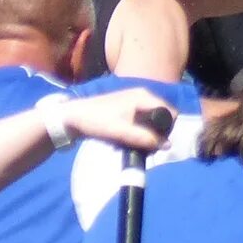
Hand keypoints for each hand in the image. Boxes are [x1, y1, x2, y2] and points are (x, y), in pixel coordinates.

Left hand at [63, 89, 178, 149]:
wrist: (71, 117)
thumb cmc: (96, 121)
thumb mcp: (121, 131)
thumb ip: (145, 138)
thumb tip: (168, 145)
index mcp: (144, 97)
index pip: (171, 112)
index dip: (168, 128)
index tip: (158, 142)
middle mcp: (142, 96)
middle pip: (162, 117)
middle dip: (156, 133)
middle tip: (145, 147)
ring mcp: (134, 101)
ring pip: (151, 121)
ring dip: (145, 135)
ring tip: (133, 145)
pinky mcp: (126, 108)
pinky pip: (141, 121)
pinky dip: (137, 131)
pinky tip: (126, 140)